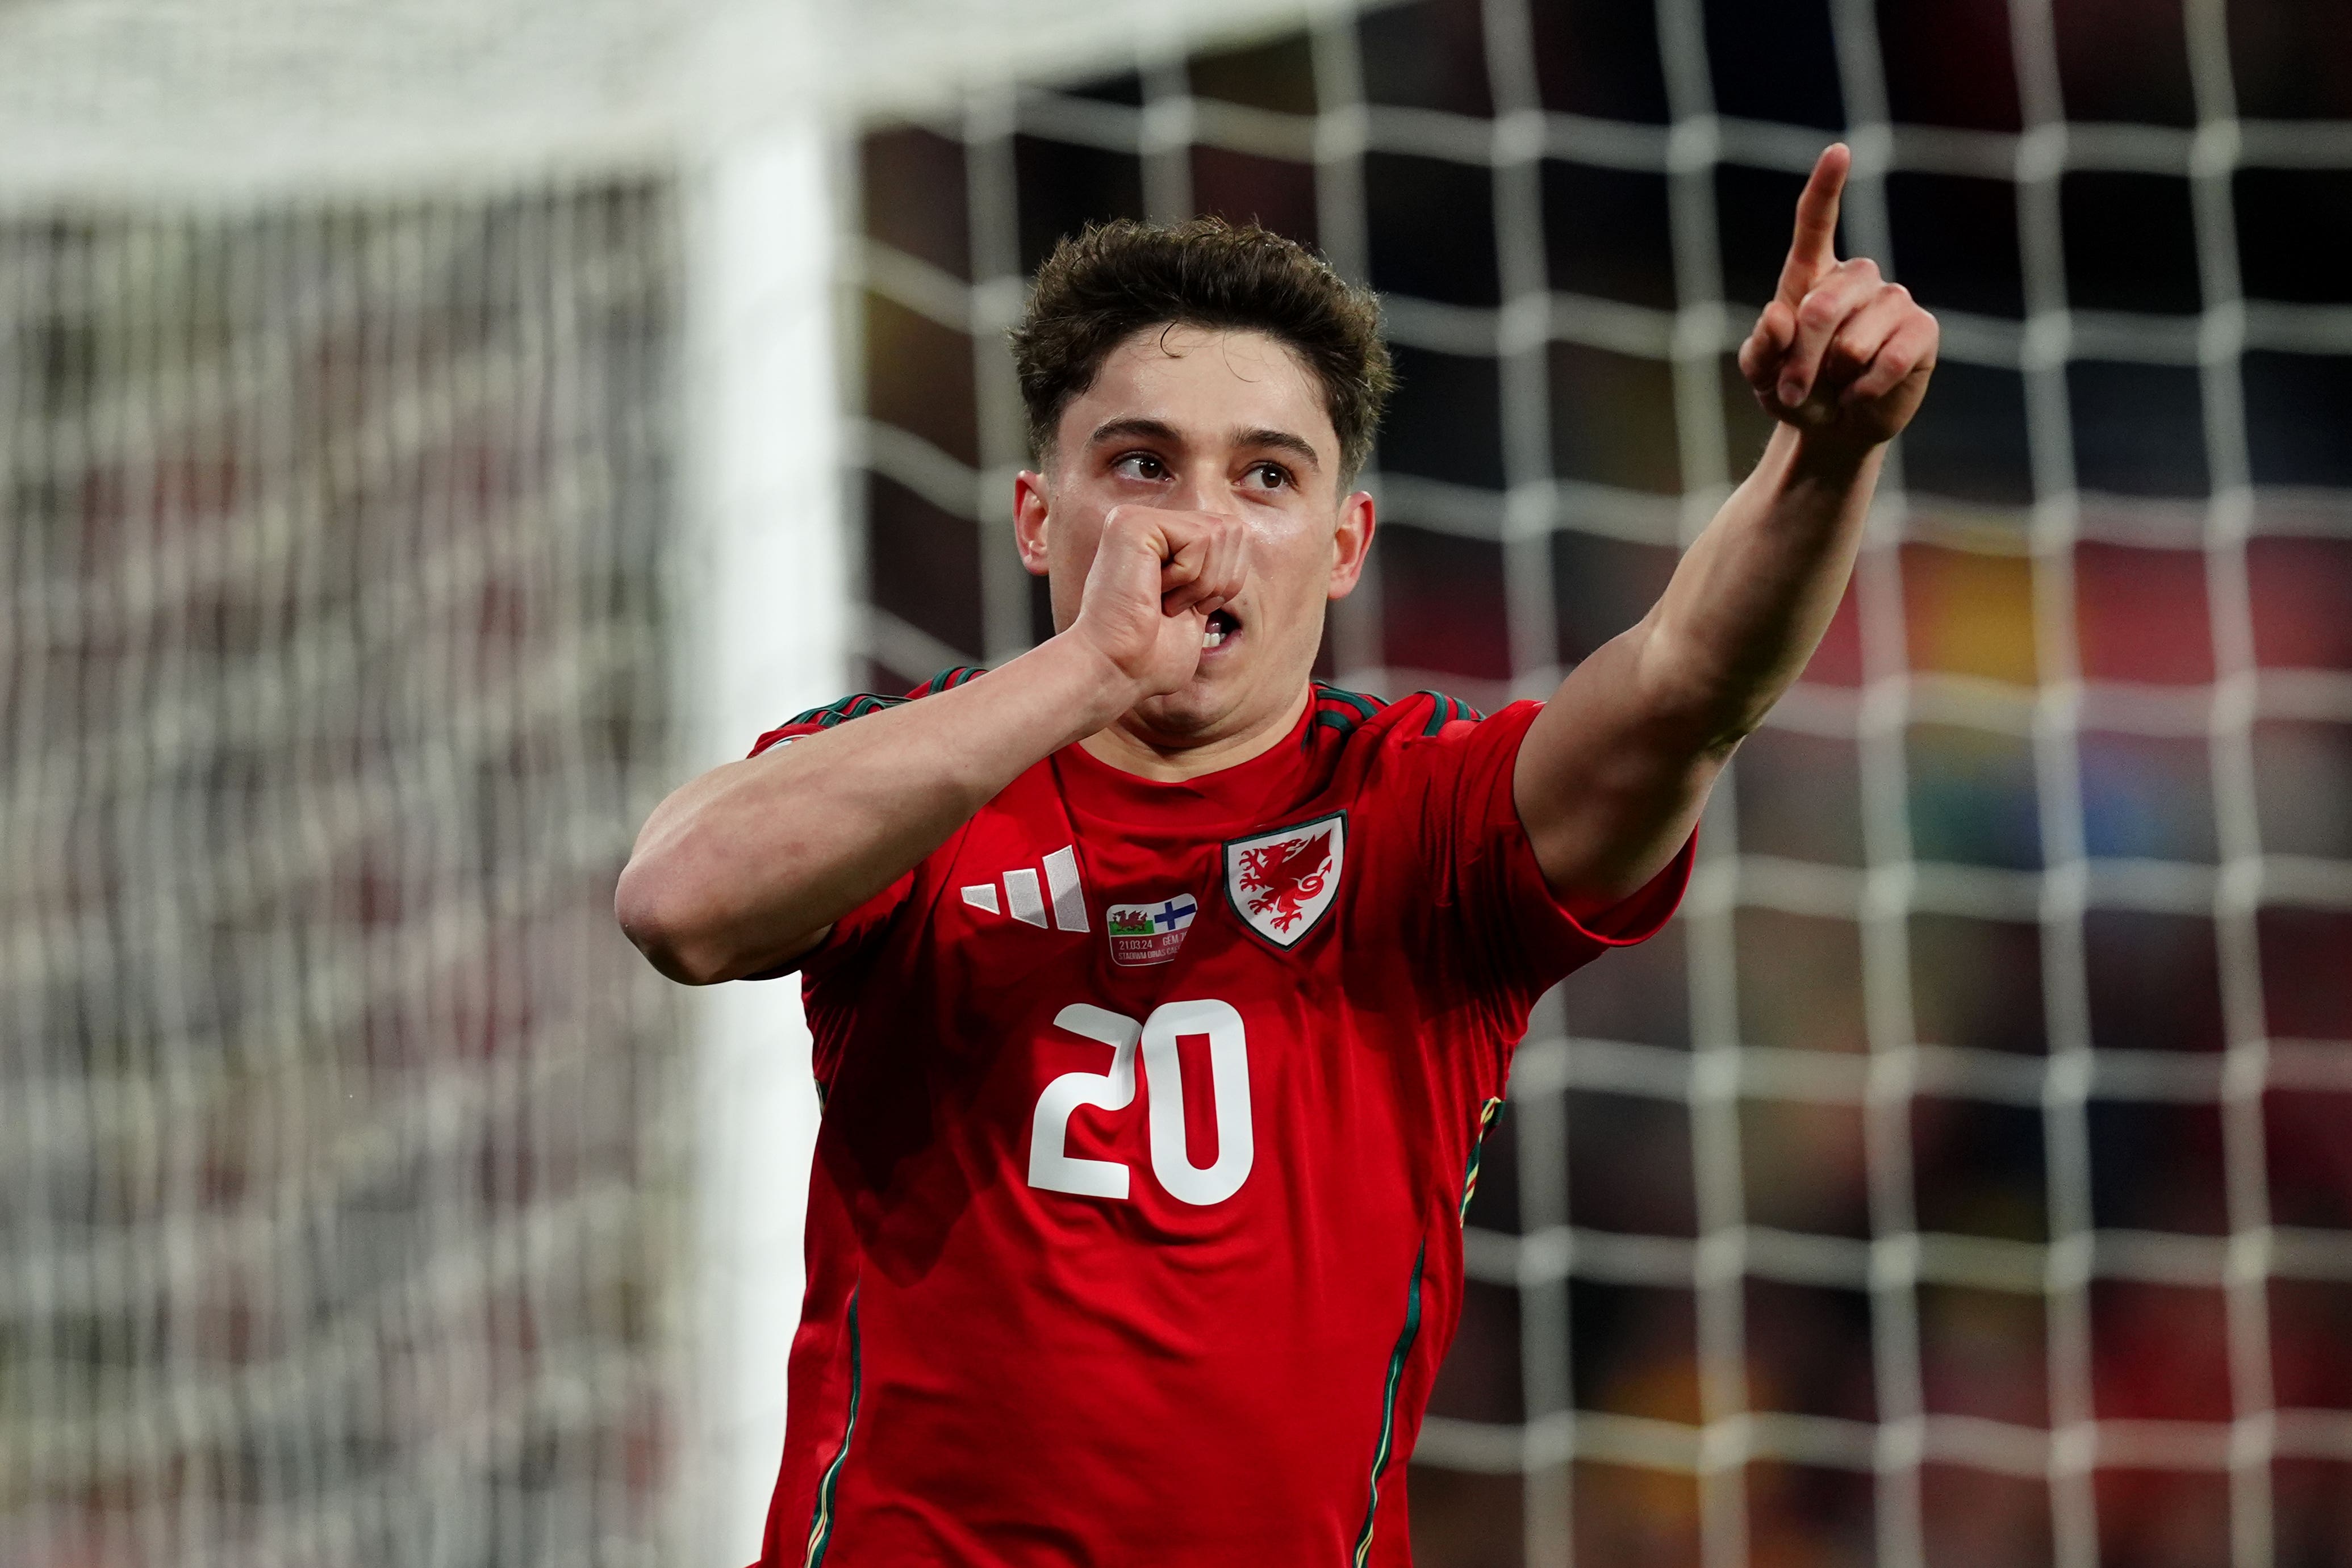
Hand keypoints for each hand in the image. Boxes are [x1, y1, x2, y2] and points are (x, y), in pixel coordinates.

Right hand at [1064, 505, 1249, 697]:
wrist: (1116, 670)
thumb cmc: (1151, 654)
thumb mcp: (1197, 602)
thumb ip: (1215, 564)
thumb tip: (1238, 530)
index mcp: (1160, 539)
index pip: (1231, 533)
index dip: (1228, 578)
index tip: (1190, 608)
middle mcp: (1145, 521)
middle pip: (1231, 527)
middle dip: (1219, 579)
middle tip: (1178, 606)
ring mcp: (1135, 518)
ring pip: (1217, 532)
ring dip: (1202, 582)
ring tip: (1165, 601)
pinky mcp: (1133, 523)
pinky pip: (1199, 538)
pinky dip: (1189, 577)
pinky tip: (1156, 593)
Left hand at [1739, 144, 1938, 452]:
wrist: (1835, 427)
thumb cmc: (1796, 390)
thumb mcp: (1764, 375)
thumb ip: (1761, 348)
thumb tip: (1778, 315)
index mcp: (1811, 275)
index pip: (1816, 223)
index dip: (1827, 188)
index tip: (1839, 151)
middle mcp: (1856, 279)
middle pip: (1822, 305)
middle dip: (1800, 357)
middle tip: (1792, 390)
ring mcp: (1893, 301)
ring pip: (1855, 338)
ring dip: (1833, 376)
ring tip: (1834, 387)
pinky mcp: (1922, 331)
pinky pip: (1892, 359)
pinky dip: (1866, 388)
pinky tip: (1861, 393)